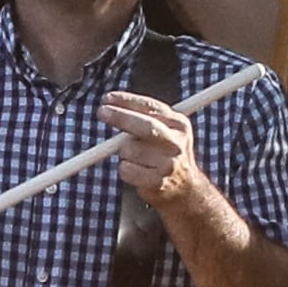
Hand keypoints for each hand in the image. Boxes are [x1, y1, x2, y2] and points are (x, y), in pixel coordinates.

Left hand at [100, 90, 204, 210]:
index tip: (107, 98)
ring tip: (136, 157)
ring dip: (124, 151)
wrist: (185, 188)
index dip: (127, 100)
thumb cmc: (165, 152)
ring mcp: (168, 164)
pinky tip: (136, 171)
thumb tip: (110, 104)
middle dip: (121, 117)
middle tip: (102, 112)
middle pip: (146, 126)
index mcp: (179, 125)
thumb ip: (143, 115)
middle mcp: (176, 143)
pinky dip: (125, 169)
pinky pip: (126, 169)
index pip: (151, 107)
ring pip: (129, 149)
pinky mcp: (157, 183)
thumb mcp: (165, 128)